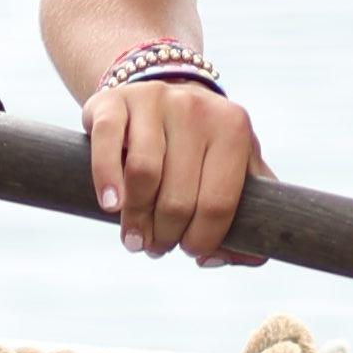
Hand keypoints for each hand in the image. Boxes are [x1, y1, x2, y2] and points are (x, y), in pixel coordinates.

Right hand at [86, 71, 266, 264]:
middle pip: (178, 196)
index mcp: (233, 128)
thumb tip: (227, 258)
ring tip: (135, 240)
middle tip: (158, 248)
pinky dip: (106, 180)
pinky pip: (107, 143)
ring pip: (143, 174)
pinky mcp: (114, 101)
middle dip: (167, 236)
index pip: (219, 203)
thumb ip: (246, 213)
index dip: (202, 239)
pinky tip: (111, 206)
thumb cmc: (203, 146)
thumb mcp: (237, 167)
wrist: (164, 94)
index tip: (191, 252)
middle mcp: (196, 108)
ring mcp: (153, 100)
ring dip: (137, 220)